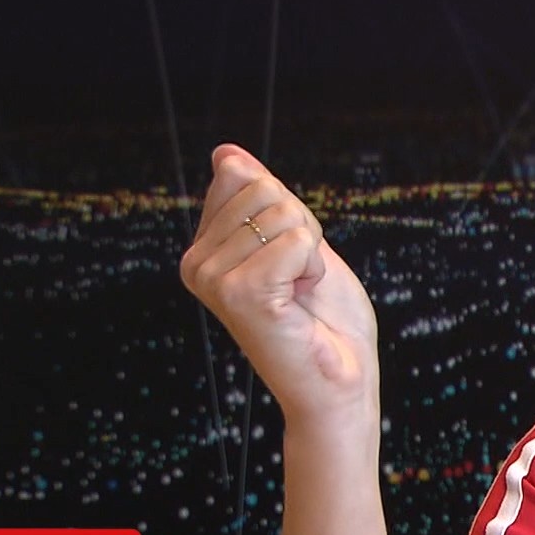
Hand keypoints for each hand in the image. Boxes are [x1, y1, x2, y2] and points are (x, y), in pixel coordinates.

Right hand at [179, 144, 379, 430]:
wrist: (339, 382)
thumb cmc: (324, 320)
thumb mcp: (296, 242)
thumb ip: (261, 198)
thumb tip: (224, 153)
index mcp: (203, 248)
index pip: (245, 177)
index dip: (291, 213)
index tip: (292, 261)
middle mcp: (195, 263)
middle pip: (265, 190)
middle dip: (303, 229)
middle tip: (301, 280)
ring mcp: (212, 278)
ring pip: (284, 213)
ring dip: (312, 252)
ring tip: (301, 295)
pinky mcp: (238, 293)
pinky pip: (297, 241)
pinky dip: (315, 267)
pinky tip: (302, 301)